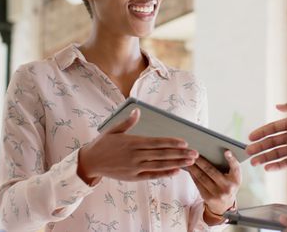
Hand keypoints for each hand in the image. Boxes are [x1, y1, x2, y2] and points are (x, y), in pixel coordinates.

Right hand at [77, 108, 197, 183]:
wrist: (90, 162)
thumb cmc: (102, 144)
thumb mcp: (113, 129)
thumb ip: (128, 121)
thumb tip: (137, 110)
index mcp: (133, 142)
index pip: (157, 142)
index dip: (172, 142)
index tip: (185, 142)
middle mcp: (136, 155)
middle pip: (162, 154)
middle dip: (180, 154)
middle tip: (196, 154)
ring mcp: (135, 167)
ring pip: (160, 165)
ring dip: (177, 164)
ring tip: (190, 163)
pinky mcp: (133, 177)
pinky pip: (152, 175)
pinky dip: (165, 173)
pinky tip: (176, 171)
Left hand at [186, 151, 240, 224]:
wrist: (224, 205)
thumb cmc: (228, 186)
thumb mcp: (233, 178)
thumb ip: (229, 167)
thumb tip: (216, 152)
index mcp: (236, 180)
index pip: (236, 168)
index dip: (231, 159)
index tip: (226, 152)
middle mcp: (228, 187)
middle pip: (212, 171)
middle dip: (201, 161)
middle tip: (194, 153)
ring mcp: (218, 193)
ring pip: (202, 177)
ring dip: (194, 167)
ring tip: (188, 160)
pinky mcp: (208, 197)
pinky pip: (198, 184)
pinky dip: (193, 175)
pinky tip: (190, 169)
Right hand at [246, 101, 286, 170]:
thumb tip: (277, 106)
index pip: (273, 128)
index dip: (261, 132)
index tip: (250, 137)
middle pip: (272, 142)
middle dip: (259, 147)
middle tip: (248, 151)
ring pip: (277, 153)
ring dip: (265, 157)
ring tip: (254, 162)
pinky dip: (278, 166)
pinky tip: (268, 168)